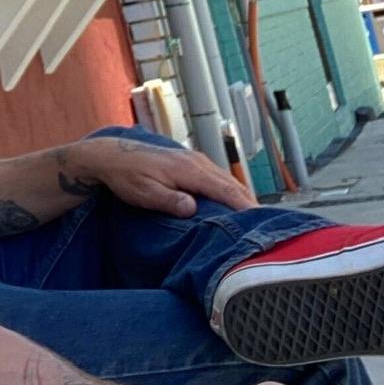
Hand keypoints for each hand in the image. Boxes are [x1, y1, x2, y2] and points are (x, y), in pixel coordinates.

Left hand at [63, 135, 253, 215]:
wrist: (112, 155)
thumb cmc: (127, 176)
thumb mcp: (144, 193)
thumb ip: (169, 201)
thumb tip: (193, 208)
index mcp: (189, 170)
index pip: (225, 190)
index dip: (246, 207)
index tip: (264, 224)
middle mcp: (197, 162)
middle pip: (233, 185)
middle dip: (252, 206)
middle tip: (272, 229)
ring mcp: (196, 160)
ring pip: (228, 181)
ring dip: (244, 199)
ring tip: (261, 222)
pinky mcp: (192, 163)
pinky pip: (219, 179)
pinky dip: (232, 192)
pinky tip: (237, 206)